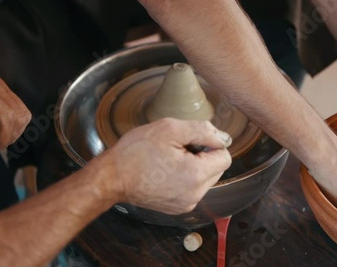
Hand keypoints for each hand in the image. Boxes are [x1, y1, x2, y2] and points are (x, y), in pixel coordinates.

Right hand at [93, 118, 231, 214]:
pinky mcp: (178, 208)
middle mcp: (195, 194)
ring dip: (194, 166)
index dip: (210, 143)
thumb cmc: (136, 151)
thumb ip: (203, 131)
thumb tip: (224, 139)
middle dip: (202, 155)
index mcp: (196, 175)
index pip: (224, 156)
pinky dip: (185, 178)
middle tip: (176, 149)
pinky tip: (166, 171)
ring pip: (205, 178)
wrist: (111, 177)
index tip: (189, 141)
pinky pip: (193, 188)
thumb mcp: (170, 129)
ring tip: (170, 160)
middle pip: (216, 168)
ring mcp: (186, 203)